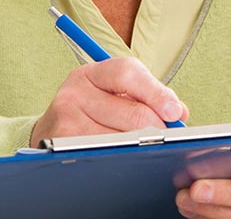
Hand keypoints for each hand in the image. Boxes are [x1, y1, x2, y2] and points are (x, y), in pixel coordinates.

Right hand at [29, 57, 187, 146]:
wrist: (51, 133)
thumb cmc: (94, 111)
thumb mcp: (118, 94)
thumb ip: (151, 96)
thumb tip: (179, 113)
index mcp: (92, 73)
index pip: (128, 73)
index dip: (157, 93)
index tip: (175, 113)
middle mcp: (75, 92)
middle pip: (133, 113)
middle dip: (158, 128)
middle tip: (166, 137)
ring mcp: (66, 119)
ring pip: (124, 138)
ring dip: (140, 145)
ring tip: (140, 146)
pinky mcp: (63, 145)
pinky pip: (107, 154)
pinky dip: (122, 157)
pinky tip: (123, 156)